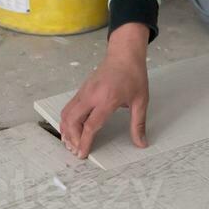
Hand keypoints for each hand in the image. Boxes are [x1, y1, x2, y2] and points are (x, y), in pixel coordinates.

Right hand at [60, 23, 149, 158]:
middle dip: (72, 139)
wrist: (125, 53)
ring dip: (66, 130)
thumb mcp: (141, 100)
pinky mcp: (82, 89)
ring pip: (67, 114)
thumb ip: (138, 124)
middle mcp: (92, 95)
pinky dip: (66, 120)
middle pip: (72, 121)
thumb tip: (141, 143)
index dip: (85, 142)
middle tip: (77, 151)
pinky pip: (69, 107)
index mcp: (107, 99)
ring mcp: (84, 91)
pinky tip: (71, 129)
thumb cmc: (134, 75)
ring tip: (72, 143)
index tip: (83, 154)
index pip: (90, 125)